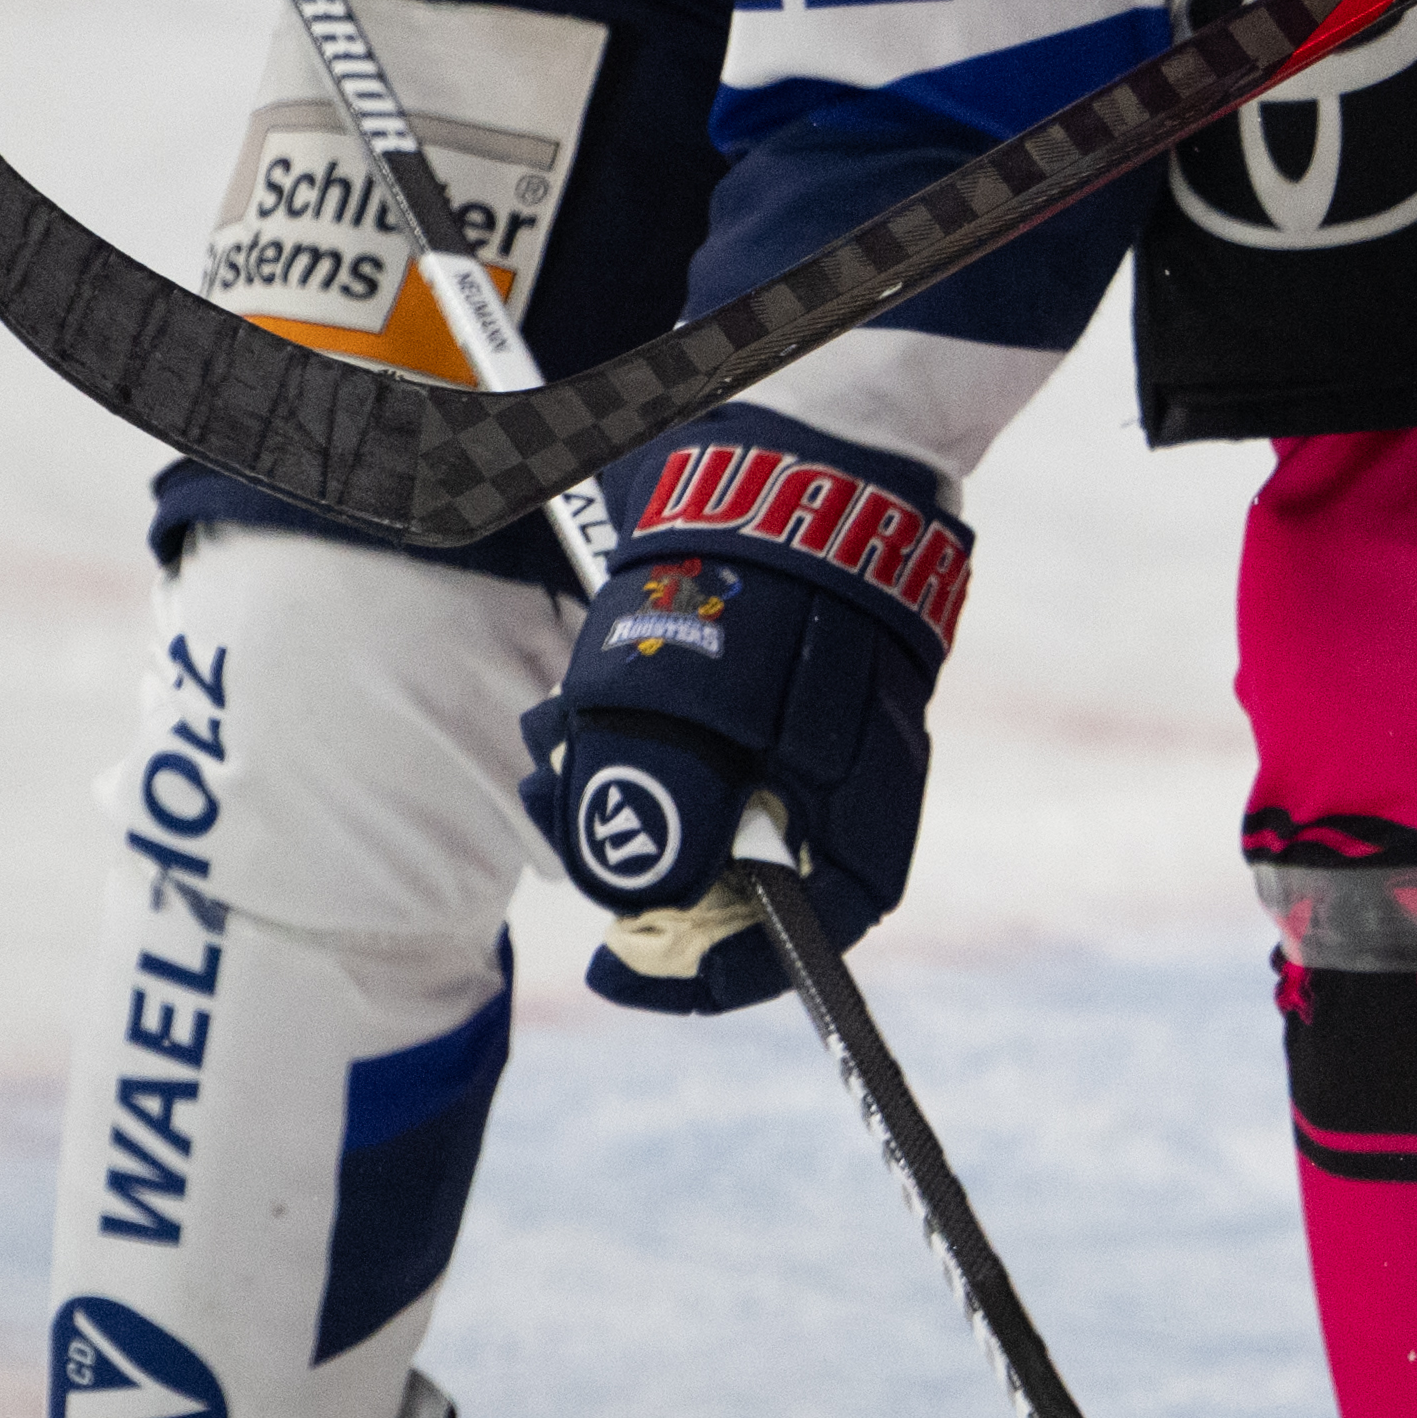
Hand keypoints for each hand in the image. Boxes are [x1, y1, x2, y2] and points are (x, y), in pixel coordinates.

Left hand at [521, 415, 968, 1015]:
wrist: (808, 444)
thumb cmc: (749, 581)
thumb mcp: (674, 706)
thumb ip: (656, 815)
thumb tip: (638, 902)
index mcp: (859, 813)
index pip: (803, 939)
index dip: (707, 972)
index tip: (623, 973)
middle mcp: (852, 786)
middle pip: (743, 877)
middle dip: (638, 860)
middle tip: (557, 812)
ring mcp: (829, 729)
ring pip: (715, 803)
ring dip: (623, 784)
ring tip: (558, 738)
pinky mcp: (795, 679)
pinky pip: (717, 739)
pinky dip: (645, 731)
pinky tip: (588, 690)